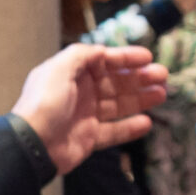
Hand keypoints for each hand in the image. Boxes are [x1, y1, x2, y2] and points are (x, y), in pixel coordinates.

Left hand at [13, 43, 167, 174]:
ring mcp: (85, 115)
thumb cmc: (43, 103)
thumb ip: (81, 55)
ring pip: (119, 104)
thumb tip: (101, 50)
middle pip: (116, 82)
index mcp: (72, 73)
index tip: (147, 57)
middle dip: (139, 78)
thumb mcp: (58, 69)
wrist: (32, 144)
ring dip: (140, 99)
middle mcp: (80, 92)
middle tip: (162, 76)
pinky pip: (114, 131)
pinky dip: (130, 127)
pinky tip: (146, 123)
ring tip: (161, 94)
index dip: (126, 58)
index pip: (104, 61)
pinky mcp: (89, 137)